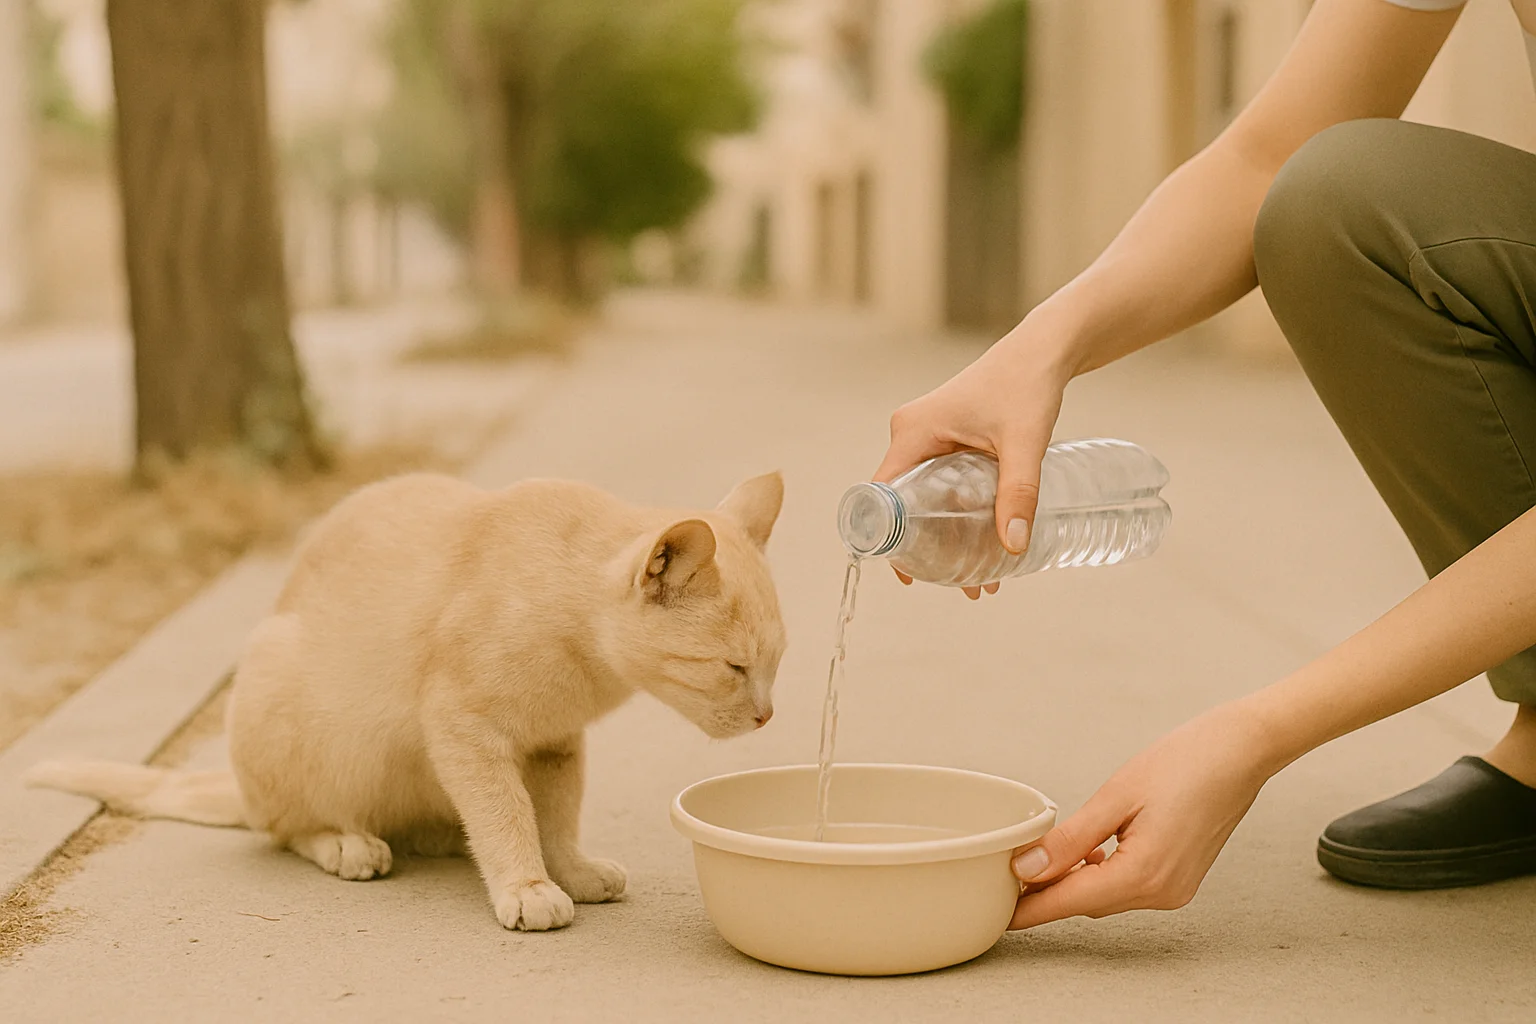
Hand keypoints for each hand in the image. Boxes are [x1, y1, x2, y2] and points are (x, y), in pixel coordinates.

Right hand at [874, 323, 1073, 599]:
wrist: (1043, 351)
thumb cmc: (1027, 386)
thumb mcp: (1023, 443)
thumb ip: (1018, 493)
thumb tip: (1012, 547)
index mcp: (912, 432)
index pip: (882, 496)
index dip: (889, 540)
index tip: (911, 576)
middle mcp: (911, 434)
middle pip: (904, 503)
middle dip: (928, 547)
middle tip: (957, 584)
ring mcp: (927, 436)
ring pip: (925, 497)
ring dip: (946, 535)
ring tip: (979, 577)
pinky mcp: (946, 438)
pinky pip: (940, 484)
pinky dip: (956, 514)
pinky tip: (984, 541)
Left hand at [1007, 702, 1275, 927]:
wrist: (1241, 751)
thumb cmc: (1184, 762)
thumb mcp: (1115, 797)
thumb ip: (1070, 840)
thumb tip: (1027, 869)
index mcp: (1143, 875)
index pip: (1070, 902)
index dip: (1030, 909)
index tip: (998, 913)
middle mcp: (1161, 893)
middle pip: (1087, 901)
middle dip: (1049, 890)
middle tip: (1011, 870)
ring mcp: (1175, 890)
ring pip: (1107, 895)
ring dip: (1076, 880)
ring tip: (1043, 856)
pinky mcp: (1180, 878)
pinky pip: (1128, 886)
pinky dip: (1103, 873)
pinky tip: (1090, 851)